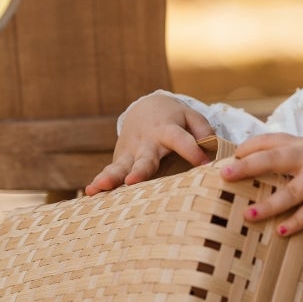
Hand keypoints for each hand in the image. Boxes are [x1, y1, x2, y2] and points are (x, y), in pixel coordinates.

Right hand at [85, 94, 210, 194]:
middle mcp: (147, 142)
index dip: (192, 151)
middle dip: (140, 171)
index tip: (204, 164)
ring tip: (102, 187)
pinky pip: (110, 172)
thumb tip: (212, 150)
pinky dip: (99, 181)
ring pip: (121, 166)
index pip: (181, 140)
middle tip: (134, 182)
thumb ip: (204, 130)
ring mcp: (130, 152)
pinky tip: (90, 193)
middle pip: (144, 158)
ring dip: (111, 177)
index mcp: (167, 129)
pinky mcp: (120, 160)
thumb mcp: (191, 117)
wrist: (145, 108)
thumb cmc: (174, 118)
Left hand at [222, 132, 302, 235]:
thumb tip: (264, 165)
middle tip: (224, 177)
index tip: (227, 159)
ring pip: (290, 191)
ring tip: (247, 215)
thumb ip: (296, 153)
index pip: (269, 140)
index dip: (247, 148)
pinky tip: (281, 230)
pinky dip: (296, 221)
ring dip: (267, 204)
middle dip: (246, 167)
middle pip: (272, 158)